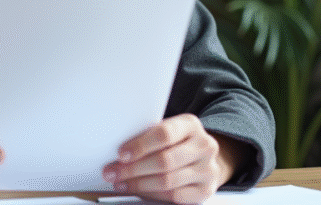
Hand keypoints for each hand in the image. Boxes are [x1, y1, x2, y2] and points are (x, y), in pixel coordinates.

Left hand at [102, 113, 245, 203]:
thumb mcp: (169, 130)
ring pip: (167, 181)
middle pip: (164, 161)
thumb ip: (150, 136)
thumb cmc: (178, 142)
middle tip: (113, 172)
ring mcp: (208, 169)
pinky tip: (138, 191)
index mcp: (190, 125)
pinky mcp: (206, 190)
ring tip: (121, 183)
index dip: (140, 145)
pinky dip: (152, 195)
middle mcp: (204, 146)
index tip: (121, 154)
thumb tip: (120, 152)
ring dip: (138, 184)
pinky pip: (174, 196)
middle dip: (133, 169)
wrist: (205, 157)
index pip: (164, 134)